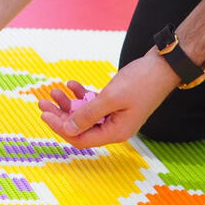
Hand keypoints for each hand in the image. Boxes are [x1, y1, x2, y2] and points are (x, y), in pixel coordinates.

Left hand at [38, 50, 179, 146]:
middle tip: (42, 101)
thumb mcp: (110, 98)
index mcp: (116, 133)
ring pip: (84, 114)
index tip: (44, 113)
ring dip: (67, 103)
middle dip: (59, 115)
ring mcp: (114, 116)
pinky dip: (80, 95)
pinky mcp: (114, 103)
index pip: (81, 138)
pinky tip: (71, 84)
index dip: (60, 128)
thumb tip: (68, 129)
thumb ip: (88, 114)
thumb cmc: (140, 82)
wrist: (162, 66)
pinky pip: (91, 103)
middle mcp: (114, 127)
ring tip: (53, 90)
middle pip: (79, 128)